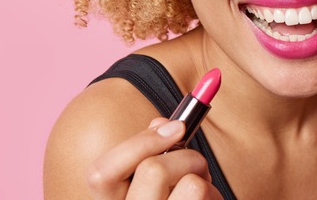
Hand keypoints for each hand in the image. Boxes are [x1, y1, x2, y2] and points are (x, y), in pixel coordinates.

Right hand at [85, 117, 221, 198]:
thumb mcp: (154, 183)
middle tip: (196, 164)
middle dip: (186, 156)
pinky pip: (206, 198)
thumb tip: (162, 124)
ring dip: (204, 178)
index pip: (101, 174)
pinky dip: (215, 195)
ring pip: (192, 185)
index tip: (176, 127)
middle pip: (154, 170)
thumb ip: (152, 154)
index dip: (140, 143)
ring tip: (203, 189)